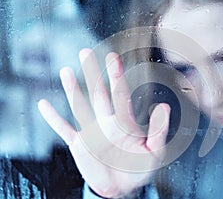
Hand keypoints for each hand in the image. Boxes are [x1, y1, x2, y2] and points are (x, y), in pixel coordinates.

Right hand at [38, 48, 170, 197]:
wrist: (123, 188)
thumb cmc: (140, 170)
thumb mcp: (155, 152)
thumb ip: (159, 131)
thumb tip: (164, 106)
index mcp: (124, 123)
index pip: (120, 95)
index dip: (116, 76)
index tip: (112, 57)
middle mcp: (106, 123)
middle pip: (98, 94)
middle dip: (92, 73)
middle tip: (85, 52)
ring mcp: (91, 133)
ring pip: (80, 107)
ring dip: (72, 90)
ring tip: (65, 70)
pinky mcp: (79, 146)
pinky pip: (63, 129)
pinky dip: (53, 118)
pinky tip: (43, 105)